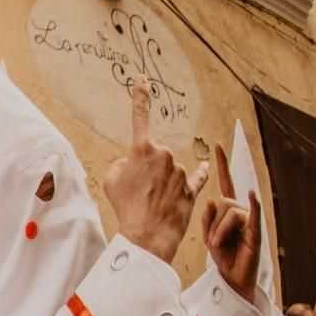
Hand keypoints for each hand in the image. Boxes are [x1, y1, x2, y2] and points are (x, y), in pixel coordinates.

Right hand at [104, 79, 208, 264]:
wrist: (147, 235)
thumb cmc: (126, 208)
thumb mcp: (111, 181)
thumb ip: (123, 164)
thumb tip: (135, 163)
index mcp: (143, 150)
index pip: (140, 116)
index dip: (140, 96)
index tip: (141, 80)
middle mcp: (166, 155)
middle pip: (152, 155)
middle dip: (144, 169)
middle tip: (135, 191)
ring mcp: (181, 171)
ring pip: (167, 171)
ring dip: (158, 183)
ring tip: (149, 203)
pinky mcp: (191, 188)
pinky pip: (195, 177)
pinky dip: (197, 174)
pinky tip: (205, 167)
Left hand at [201, 141, 264, 302]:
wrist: (232, 276)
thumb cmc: (221, 253)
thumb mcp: (207, 233)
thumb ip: (207, 217)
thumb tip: (210, 199)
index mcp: (227, 209)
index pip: (225, 182)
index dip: (222, 164)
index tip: (218, 145)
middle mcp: (240, 209)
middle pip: (222, 201)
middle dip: (212, 222)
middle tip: (213, 241)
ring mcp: (249, 219)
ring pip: (229, 211)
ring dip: (219, 230)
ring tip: (219, 244)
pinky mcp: (255, 231)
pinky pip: (252, 214)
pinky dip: (252, 204)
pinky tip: (252, 194)